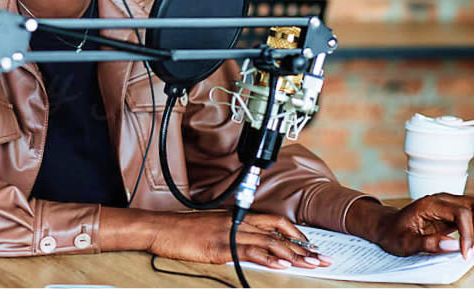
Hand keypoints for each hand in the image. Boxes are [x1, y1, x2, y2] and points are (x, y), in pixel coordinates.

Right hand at [148, 211, 331, 268]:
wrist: (161, 228)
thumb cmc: (184, 230)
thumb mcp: (214, 227)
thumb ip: (234, 233)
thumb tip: (253, 246)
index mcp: (238, 217)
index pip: (275, 221)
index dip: (296, 233)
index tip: (311, 246)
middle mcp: (238, 222)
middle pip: (279, 232)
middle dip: (304, 247)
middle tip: (323, 258)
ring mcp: (230, 234)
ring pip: (269, 242)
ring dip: (293, 254)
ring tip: (312, 264)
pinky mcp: (220, 247)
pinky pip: (248, 251)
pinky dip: (267, 258)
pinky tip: (281, 265)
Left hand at [347, 195, 473, 258]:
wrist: (386, 226)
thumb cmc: (392, 233)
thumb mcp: (405, 243)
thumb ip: (428, 244)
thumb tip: (452, 246)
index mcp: (428, 205)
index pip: (460, 213)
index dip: (468, 234)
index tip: (465, 252)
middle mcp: (440, 200)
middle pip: (471, 207)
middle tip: (471, 249)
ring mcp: (447, 204)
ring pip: (472, 209)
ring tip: (469, 245)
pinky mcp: (451, 212)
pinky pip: (469, 216)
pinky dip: (472, 228)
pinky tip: (468, 242)